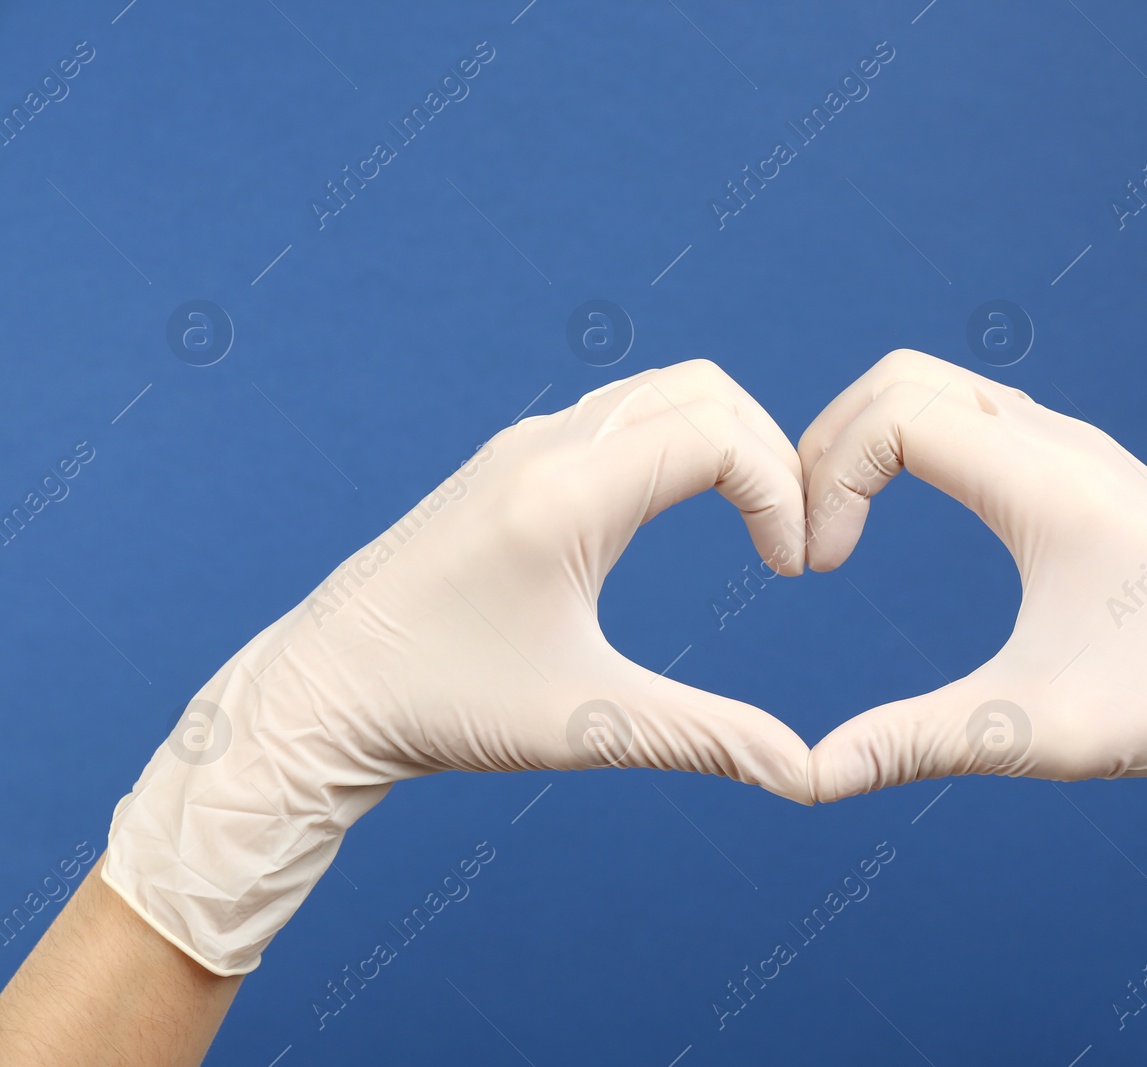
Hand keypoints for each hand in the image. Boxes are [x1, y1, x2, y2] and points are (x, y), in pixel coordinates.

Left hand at [103, 360, 812, 974]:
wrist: (319, 695)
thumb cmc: (441, 707)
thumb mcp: (585, 725)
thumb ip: (706, 738)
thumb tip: (803, 774)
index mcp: (566, 493)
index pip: (719, 436)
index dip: (782, 493)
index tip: (791, 571)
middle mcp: (545, 446)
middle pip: (703, 390)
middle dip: (769, 452)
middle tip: (789, 536)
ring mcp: (523, 445)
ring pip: (660, 393)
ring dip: (723, 443)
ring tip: (753, 524)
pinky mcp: (509, 462)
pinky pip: (618, 415)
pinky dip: (676, 443)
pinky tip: (681, 514)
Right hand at [801, 350, 1146, 938]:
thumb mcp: (1037, 731)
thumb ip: (913, 743)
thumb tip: (805, 776)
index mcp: (1047, 483)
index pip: (893, 413)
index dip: (825, 477)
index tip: (820, 570)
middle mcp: (1061, 442)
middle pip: (903, 378)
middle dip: (830, 443)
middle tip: (812, 535)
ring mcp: (1078, 448)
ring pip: (940, 390)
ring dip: (872, 442)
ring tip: (843, 530)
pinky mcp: (1087, 471)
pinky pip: (975, 417)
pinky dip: (915, 447)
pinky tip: (905, 519)